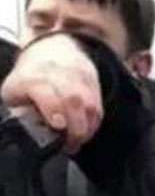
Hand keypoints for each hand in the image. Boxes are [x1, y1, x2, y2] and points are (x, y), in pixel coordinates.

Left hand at [1, 34, 102, 153]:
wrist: (54, 50)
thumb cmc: (31, 78)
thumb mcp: (14, 93)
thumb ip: (20, 112)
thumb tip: (28, 131)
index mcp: (32, 78)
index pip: (46, 90)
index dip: (53, 108)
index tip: (58, 125)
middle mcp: (58, 75)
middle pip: (73, 100)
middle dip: (75, 128)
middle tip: (69, 146)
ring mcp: (79, 79)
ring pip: (90, 106)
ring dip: (86, 129)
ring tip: (77, 142)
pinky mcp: (94, 84)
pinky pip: (98, 107)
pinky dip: (94, 124)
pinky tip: (85, 132)